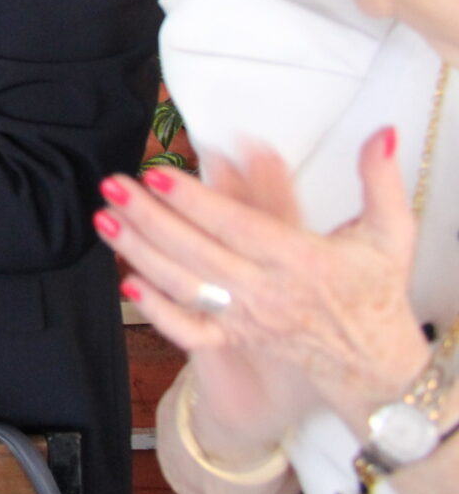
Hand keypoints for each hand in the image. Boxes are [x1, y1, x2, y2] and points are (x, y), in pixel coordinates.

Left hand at [97, 129, 427, 431]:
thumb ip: (379, 180)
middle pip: (198, 254)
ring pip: (183, 286)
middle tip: (114, 184)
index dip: (197, 202)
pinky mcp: (235, 338)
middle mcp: (270, 293)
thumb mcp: (390, 232)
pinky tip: (126, 282)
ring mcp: (247, 319)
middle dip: (150, 219)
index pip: (240, 228)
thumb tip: (380, 133)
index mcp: (304, 262)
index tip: (159, 176)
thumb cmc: (376, 286)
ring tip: (104, 218)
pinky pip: (190, 332)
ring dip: (138, 252)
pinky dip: (156, 311)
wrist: (373, 360)